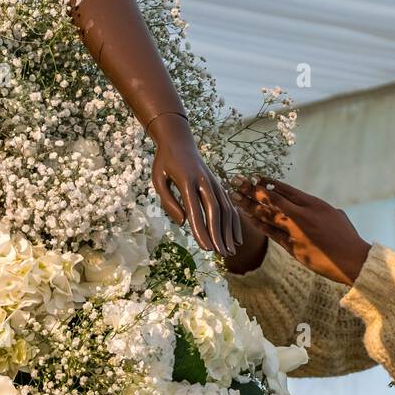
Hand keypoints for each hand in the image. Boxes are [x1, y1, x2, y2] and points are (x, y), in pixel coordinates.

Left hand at [149, 113, 241, 255]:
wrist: (179, 140)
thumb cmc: (165, 161)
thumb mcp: (158, 178)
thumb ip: (168, 201)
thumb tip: (183, 223)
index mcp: (187, 180)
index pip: (195, 209)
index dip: (201, 229)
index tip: (205, 248)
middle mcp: (204, 180)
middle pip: (215, 210)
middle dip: (219, 234)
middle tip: (221, 254)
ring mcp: (214, 181)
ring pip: (226, 208)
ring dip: (228, 231)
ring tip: (229, 251)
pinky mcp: (218, 184)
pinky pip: (229, 204)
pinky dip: (234, 222)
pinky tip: (236, 238)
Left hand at [229, 174, 370, 286]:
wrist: (353, 260)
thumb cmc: (347, 236)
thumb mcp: (334, 213)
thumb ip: (317, 207)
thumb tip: (307, 204)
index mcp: (313, 204)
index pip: (285, 189)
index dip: (267, 182)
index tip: (253, 177)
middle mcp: (302, 216)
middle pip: (271, 199)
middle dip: (251, 189)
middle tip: (236, 181)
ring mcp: (295, 232)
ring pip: (267, 216)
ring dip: (249, 205)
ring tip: (235, 197)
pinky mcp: (292, 248)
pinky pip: (271, 234)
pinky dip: (258, 224)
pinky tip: (248, 218)